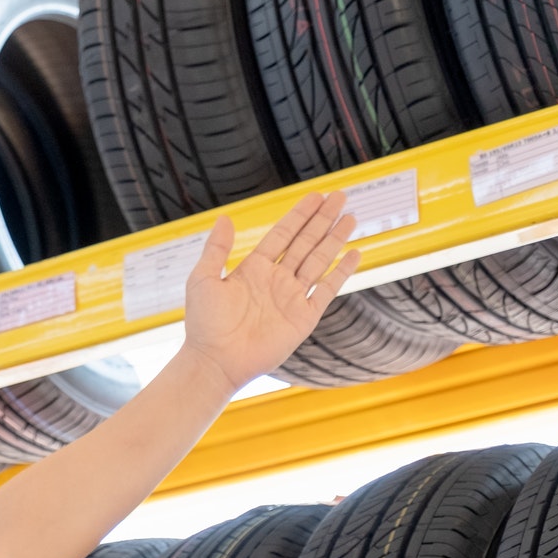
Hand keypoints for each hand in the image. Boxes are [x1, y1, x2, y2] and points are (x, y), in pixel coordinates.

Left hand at [180, 191, 359, 394]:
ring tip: (349, 217)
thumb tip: (224, 218)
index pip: (283, 234)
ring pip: (319, 260)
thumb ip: (216, 249)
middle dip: (322, 219)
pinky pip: (327, 290)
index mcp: (254, 269)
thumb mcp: (203, 279)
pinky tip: (353, 254)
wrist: (216, 361)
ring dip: (334, 239)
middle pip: (305, 242)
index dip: (300, 215)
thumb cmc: (204, 324)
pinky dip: (341, 272)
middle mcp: (276, 280)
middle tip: (339, 197)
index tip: (316, 196)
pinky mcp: (304, 318)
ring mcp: (292, 298)